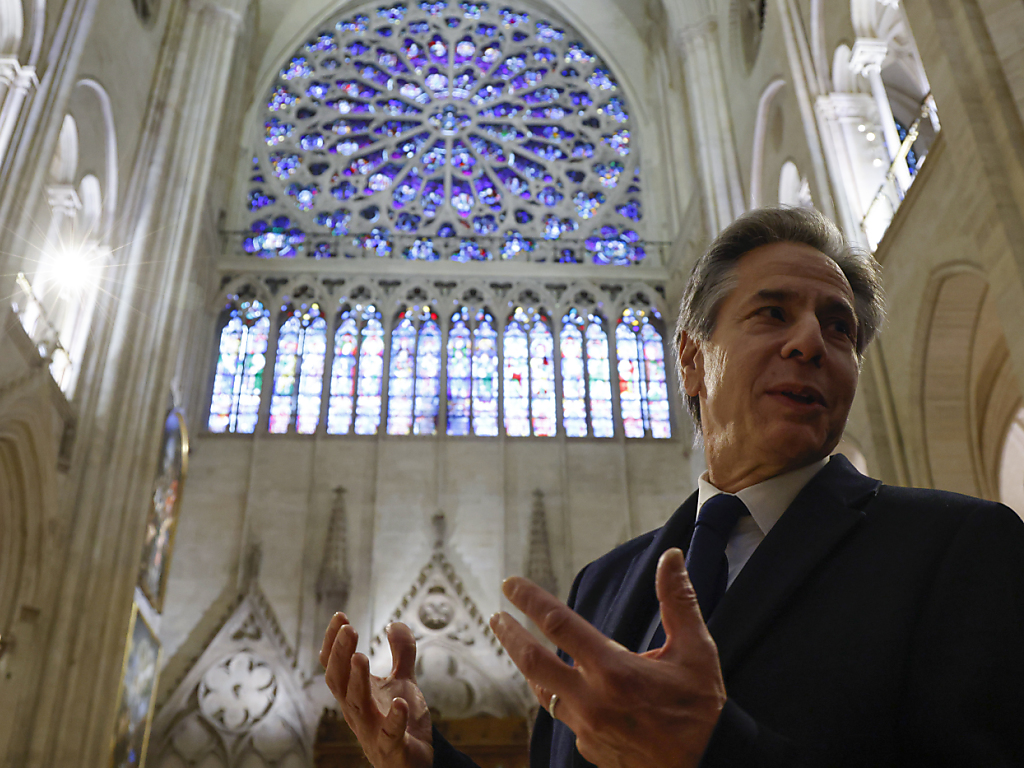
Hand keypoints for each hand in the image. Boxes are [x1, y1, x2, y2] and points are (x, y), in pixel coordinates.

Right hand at [321, 613, 432, 767]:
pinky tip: (400, 702)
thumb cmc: (400, 721)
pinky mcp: (393, 748)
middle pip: (340, 682)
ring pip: (358, 706)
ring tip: (361, 657)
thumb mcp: (402, 682)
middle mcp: (357, 712)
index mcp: (355, 695)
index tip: (341, 616)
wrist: (412, 762)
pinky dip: (393, 719)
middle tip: (349, 628)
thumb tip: (395, 622)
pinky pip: (390, 735)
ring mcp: (373, 731)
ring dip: (358, 681)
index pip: (336, 666)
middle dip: (341, 655)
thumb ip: (401, 653)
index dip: (334, 643)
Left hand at [490, 548, 725, 767]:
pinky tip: (559, 685)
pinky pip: (564, 716)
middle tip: (495, 616)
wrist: (709, 767)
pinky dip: (557, 694)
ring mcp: (587, 728)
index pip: (559, 625)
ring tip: (515, 645)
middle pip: (533, 662)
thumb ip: (678, 601)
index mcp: (615, 671)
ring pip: (543, 692)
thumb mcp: (697, 652)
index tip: (510, 585)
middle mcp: (592, 700)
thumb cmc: (702, 711)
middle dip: (509, 636)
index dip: (530, 600)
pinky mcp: (590, 748)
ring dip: (526, 665)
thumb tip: (671, 557)